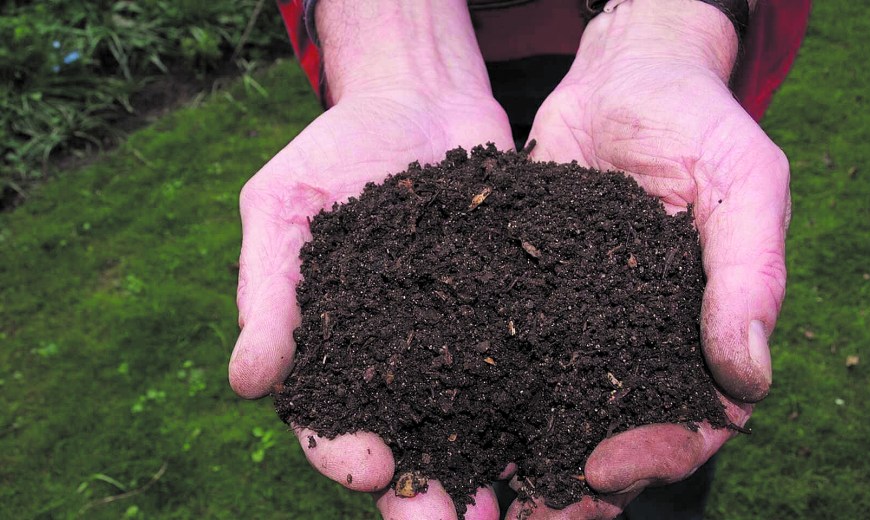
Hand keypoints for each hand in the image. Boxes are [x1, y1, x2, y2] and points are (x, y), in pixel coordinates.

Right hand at [229, 2, 512, 517]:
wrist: (417, 98)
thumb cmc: (335, 149)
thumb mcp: (282, 206)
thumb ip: (267, 290)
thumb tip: (245, 383)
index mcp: (332, 350)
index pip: (328, 421)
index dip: (343, 453)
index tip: (370, 467)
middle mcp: (398, 361)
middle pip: (408, 443)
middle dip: (425, 491)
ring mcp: (459, 342)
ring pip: (473, 425)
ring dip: (490, 474)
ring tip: (515, 509)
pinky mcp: (513, 316)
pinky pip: (530, 369)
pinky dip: (546, 409)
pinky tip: (570, 440)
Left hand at [515, 1, 788, 516]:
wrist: (620, 76)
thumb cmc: (696, 121)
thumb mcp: (742, 183)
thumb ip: (748, 275)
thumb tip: (750, 378)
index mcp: (702, 334)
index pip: (693, 423)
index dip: (656, 456)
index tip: (605, 468)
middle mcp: (640, 344)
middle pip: (618, 439)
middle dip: (578, 487)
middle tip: (528, 516)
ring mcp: (583, 328)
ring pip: (556, 414)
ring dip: (522, 461)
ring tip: (477, 497)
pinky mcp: (530, 301)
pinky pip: (507, 359)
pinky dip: (480, 397)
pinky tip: (441, 422)